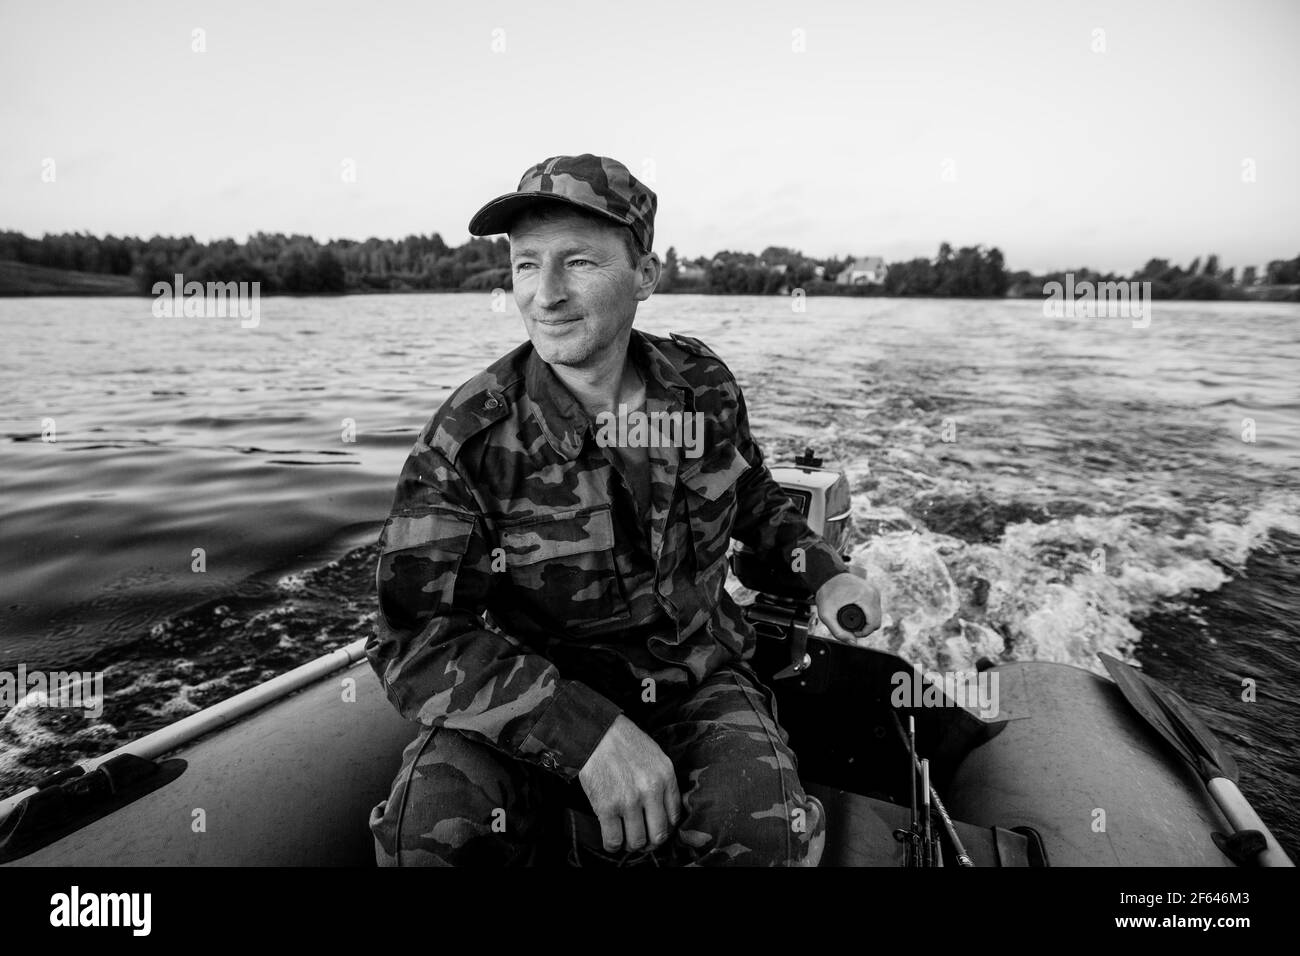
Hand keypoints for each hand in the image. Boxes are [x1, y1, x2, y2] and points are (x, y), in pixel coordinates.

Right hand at [578, 715, 681, 852]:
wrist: (596, 733)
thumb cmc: (624, 742)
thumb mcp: (655, 755)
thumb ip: (663, 781)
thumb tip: (664, 810)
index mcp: (665, 775)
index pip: (675, 816)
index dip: (666, 828)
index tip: (656, 829)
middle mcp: (651, 790)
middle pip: (659, 834)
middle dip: (651, 842)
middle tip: (643, 839)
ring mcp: (628, 800)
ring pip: (638, 841)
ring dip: (632, 844)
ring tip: (626, 838)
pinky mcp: (606, 807)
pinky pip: (614, 840)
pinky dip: (613, 845)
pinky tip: (612, 840)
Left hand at [815, 571, 882, 644]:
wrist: (827, 575)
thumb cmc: (826, 592)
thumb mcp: (826, 615)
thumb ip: (838, 632)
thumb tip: (853, 642)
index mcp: (865, 596)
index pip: (874, 623)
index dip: (864, 633)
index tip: (852, 632)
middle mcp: (873, 592)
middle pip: (877, 619)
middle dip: (866, 628)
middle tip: (851, 628)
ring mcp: (874, 590)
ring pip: (878, 614)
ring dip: (868, 621)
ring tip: (853, 620)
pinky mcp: (873, 590)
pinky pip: (875, 607)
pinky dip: (868, 613)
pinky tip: (858, 614)